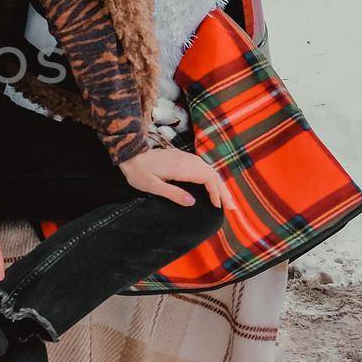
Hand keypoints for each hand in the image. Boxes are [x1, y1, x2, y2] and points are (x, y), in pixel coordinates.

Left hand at [118, 143, 235, 212]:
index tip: (217, 206)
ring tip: (225, 199)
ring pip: (208, 169)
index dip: (215, 192)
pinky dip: (211, 178)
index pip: (207, 177)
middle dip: (223, 190)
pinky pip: (202, 167)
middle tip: (232, 207)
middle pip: (212, 173)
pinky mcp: (181, 157)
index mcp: (180, 167)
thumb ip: (172, 193)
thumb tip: (192, 202)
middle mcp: (186, 160)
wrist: (129, 155)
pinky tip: (212, 186)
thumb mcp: (151, 186)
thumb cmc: (138, 172)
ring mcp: (184, 157)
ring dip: (218, 184)